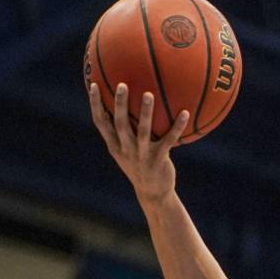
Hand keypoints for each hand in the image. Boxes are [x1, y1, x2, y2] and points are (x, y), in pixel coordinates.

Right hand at [89, 82, 188, 204]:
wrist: (153, 194)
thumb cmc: (140, 168)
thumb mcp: (126, 153)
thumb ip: (122, 133)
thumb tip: (123, 108)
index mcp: (115, 146)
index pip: (100, 123)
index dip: (95, 104)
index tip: (94, 84)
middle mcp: (126, 149)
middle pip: (120, 124)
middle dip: (120, 104)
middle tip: (122, 84)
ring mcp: (143, 155)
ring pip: (143, 131)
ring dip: (146, 112)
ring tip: (149, 94)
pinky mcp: (159, 160)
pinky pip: (169, 140)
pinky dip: (177, 126)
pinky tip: (185, 113)